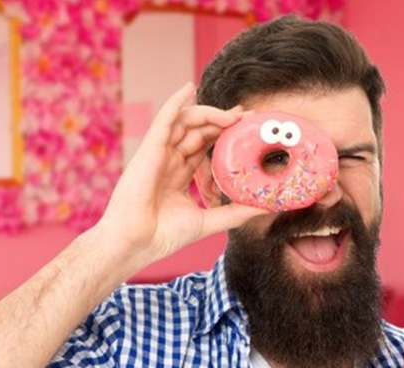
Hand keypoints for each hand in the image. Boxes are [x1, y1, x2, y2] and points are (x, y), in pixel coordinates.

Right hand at [94, 83, 266, 268]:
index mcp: (179, 174)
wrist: (137, 244)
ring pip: (185, 122)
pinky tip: (189, 88)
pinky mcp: (149, 150)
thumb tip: (266, 208)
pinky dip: (175, 102)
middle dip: (223, 120)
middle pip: (198, 130)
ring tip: (234, 115)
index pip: (205, 145)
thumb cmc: (164, 235)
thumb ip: (235, 212)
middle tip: (249, 117)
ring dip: (210, 113)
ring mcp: (158, 153)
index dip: (225, 134)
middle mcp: (169, 160)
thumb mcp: (208, 220)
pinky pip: (163, 120)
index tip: (248, 128)